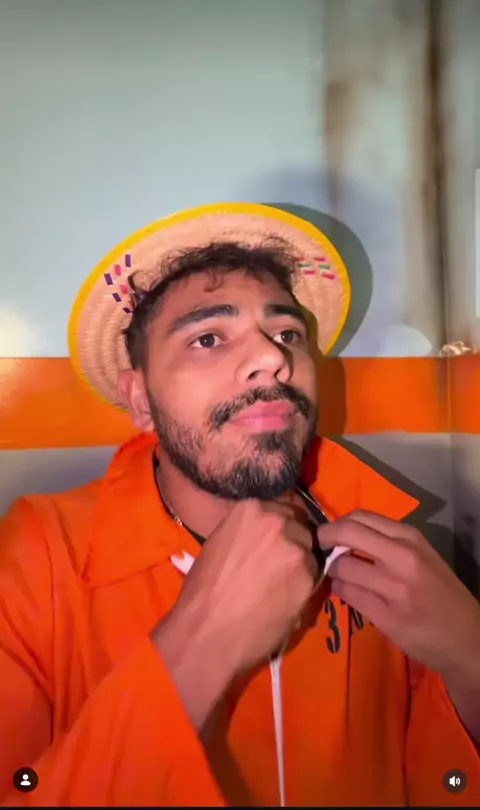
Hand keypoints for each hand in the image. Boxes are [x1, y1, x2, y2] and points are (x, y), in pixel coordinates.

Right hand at [153, 496, 318, 729]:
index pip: (283, 505)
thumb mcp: (220, 544)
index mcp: (253, 509)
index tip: (278, 537)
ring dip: (301, 564)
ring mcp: (296, 549)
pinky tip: (286, 600)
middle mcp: (279, 522)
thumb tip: (263, 535)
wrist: (207, 632)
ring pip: (310, 551)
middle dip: (294, 540)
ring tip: (282, 585)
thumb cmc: (202, 591)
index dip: (283, 523)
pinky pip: (314, 577)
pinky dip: (304, 587)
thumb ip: (248, 532)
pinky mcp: (309, 578)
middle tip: (280, 563)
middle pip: (301, 525)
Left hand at [316, 510, 479, 678]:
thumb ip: (387, 542)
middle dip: (325, 539)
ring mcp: (395, 587)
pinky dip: (341, 591)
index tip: (329, 534)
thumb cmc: (439, 592)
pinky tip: (348, 593)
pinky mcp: (387, 616)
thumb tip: (343, 534)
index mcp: (410, 537)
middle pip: (346, 533)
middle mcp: (402, 556)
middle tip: (320, 549)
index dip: (336, 524)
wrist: (466, 637)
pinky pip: (348, 595)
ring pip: (342, 567)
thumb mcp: (421, 556)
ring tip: (340, 577)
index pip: (360, 517)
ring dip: (333, 571)